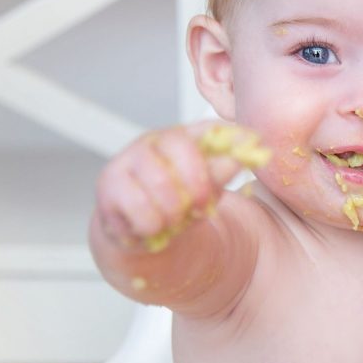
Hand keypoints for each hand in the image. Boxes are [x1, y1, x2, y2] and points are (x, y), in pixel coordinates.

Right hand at [94, 121, 261, 251]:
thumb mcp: (207, 189)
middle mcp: (154, 142)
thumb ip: (223, 170)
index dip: (233, 138)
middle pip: (185, 151)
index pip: (210, 128)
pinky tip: (149, 225)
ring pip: (163, 186)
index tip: (253, 146)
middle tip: (200, 208)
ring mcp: (128, 160)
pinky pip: (142, 211)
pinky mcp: (109, 187)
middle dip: (199, 189)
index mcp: (182, 137)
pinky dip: (152, 226)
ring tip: (170, 219)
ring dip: (174, 214)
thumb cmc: (176, 204)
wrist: (142, 234)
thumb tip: (245, 152)